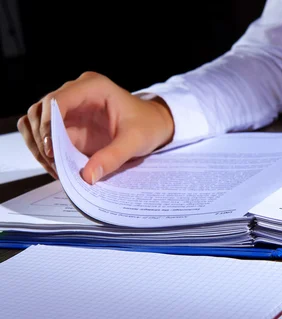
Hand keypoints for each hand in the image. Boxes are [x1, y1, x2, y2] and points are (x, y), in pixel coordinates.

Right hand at [17, 71, 173, 183]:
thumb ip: (113, 157)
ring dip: (37, 144)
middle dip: (40, 138)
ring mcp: (69, 108)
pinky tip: (56, 166)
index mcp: (93, 87)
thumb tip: (87, 176)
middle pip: (39, 110)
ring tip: (54, 167)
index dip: (47, 124)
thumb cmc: (147, 126)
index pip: (57, 100)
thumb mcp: (135, 141)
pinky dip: (43, 149)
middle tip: (54, 164)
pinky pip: (43, 134)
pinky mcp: (67, 123)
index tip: (51, 150)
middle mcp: (76, 93)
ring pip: (34, 120)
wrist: (154, 125)